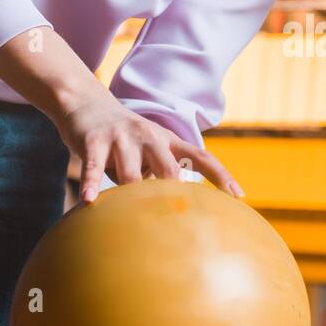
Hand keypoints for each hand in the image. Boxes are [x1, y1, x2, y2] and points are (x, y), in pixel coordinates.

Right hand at [52, 86, 242, 203]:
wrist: (86, 102)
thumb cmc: (124, 140)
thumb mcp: (148, 152)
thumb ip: (159, 177)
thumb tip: (172, 214)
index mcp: (167, 140)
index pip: (201, 157)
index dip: (220, 175)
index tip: (238, 195)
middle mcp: (149, 136)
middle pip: (168, 168)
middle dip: (175, 192)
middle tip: (181, 219)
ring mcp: (121, 137)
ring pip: (131, 174)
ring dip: (130, 196)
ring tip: (129, 222)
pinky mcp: (94, 140)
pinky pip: (94, 167)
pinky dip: (91, 184)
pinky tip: (88, 201)